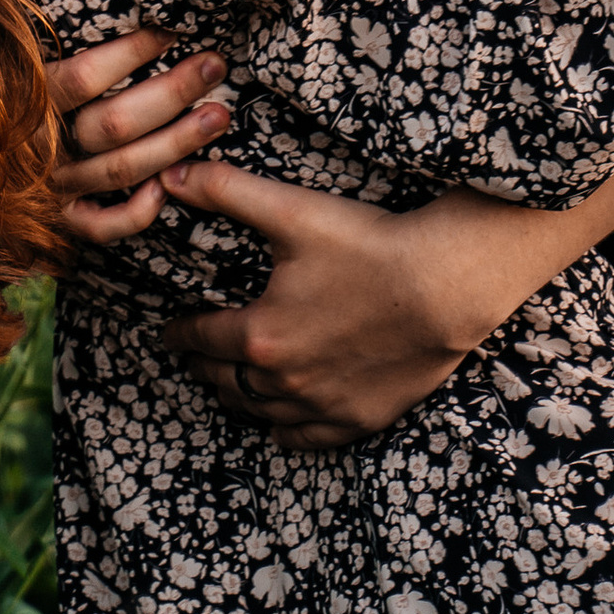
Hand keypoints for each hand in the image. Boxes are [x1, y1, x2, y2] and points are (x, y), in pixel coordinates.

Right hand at [45, 30, 231, 245]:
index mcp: (20, 97)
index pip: (83, 77)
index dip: (130, 52)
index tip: (172, 29)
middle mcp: (37, 145)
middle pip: (113, 124)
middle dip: (172, 93)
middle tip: (214, 65)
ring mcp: (50, 186)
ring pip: (121, 170)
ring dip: (177, 143)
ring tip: (220, 115)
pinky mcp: (60, 219)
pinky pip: (102, 226)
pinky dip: (137, 212)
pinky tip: (171, 187)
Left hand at [160, 169, 524, 447]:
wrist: (444, 285)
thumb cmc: (368, 245)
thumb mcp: (290, 210)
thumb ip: (226, 192)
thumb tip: (172, 176)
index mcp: (261, 335)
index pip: (202, 339)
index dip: (179, 333)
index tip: (168, 331)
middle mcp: (286, 380)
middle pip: (227, 381)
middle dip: (205, 366)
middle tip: (195, 356)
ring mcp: (324, 405)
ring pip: (262, 412)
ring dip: (239, 397)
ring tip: (228, 385)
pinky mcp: (361, 417)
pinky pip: (308, 437)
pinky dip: (286, 430)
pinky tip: (279, 424)